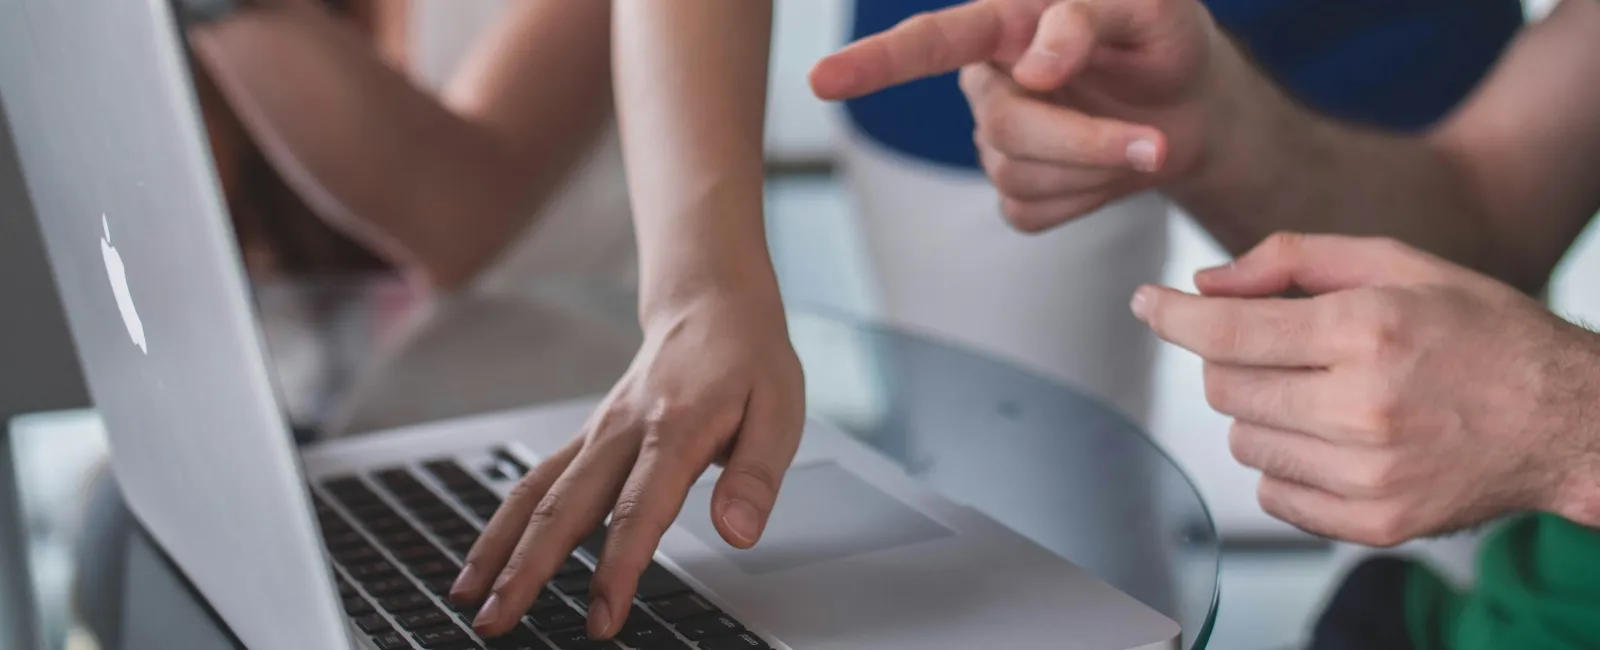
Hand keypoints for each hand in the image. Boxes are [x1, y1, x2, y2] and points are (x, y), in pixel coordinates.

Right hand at [449, 292, 804, 638]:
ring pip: (535, 494)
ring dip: (499, 548)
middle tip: (498, 622)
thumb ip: (756, 476)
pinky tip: (485, 558)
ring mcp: (597, 434)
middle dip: (527, 570)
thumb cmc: (748, 360)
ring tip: (468, 598)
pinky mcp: (586, 438)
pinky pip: (535, 481)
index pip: (638, 510)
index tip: (602, 618)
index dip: (618, 568)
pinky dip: (504, 522)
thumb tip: (738, 532)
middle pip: (564, 507)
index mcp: (675, 429)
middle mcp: (623, 432)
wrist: (710, 302)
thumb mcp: (781, 411)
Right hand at [810, 0, 1225, 231]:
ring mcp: (996, 142)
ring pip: (1019, 176)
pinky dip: (1087, 200)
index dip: (873, 63)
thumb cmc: (1163, 40)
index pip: (929, 42)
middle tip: (1156, 142)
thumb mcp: (1148, 8)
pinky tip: (1109, 171)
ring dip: (1096, 168)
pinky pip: (1032, 213)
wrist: (1194, 106)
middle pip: (1003, 127)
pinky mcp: (1018, 192)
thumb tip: (1034, 67)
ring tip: (1146, 141)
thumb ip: (1086, 19)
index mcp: (1004, 24)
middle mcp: (987, 82)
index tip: (822, 79)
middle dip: (1083, 141)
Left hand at [1131, 233, 1599, 545]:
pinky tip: (1334, 438)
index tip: (1147, 303)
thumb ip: (1291, 260)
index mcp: (1367, 331)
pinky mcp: (1374, 524)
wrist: (1566, 420)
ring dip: (1262, 412)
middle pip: (1225, 387)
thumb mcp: (1397, 264)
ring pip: (1243, 441)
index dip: (1172, 316)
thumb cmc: (1481, 332)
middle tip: (1282, 347)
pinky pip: (1274, 494)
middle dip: (1233, 359)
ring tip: (1324, 393)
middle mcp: (1364, 407)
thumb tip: (1204, 285)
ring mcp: (1368, 475)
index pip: (1227, 332)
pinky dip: (1286, 465)